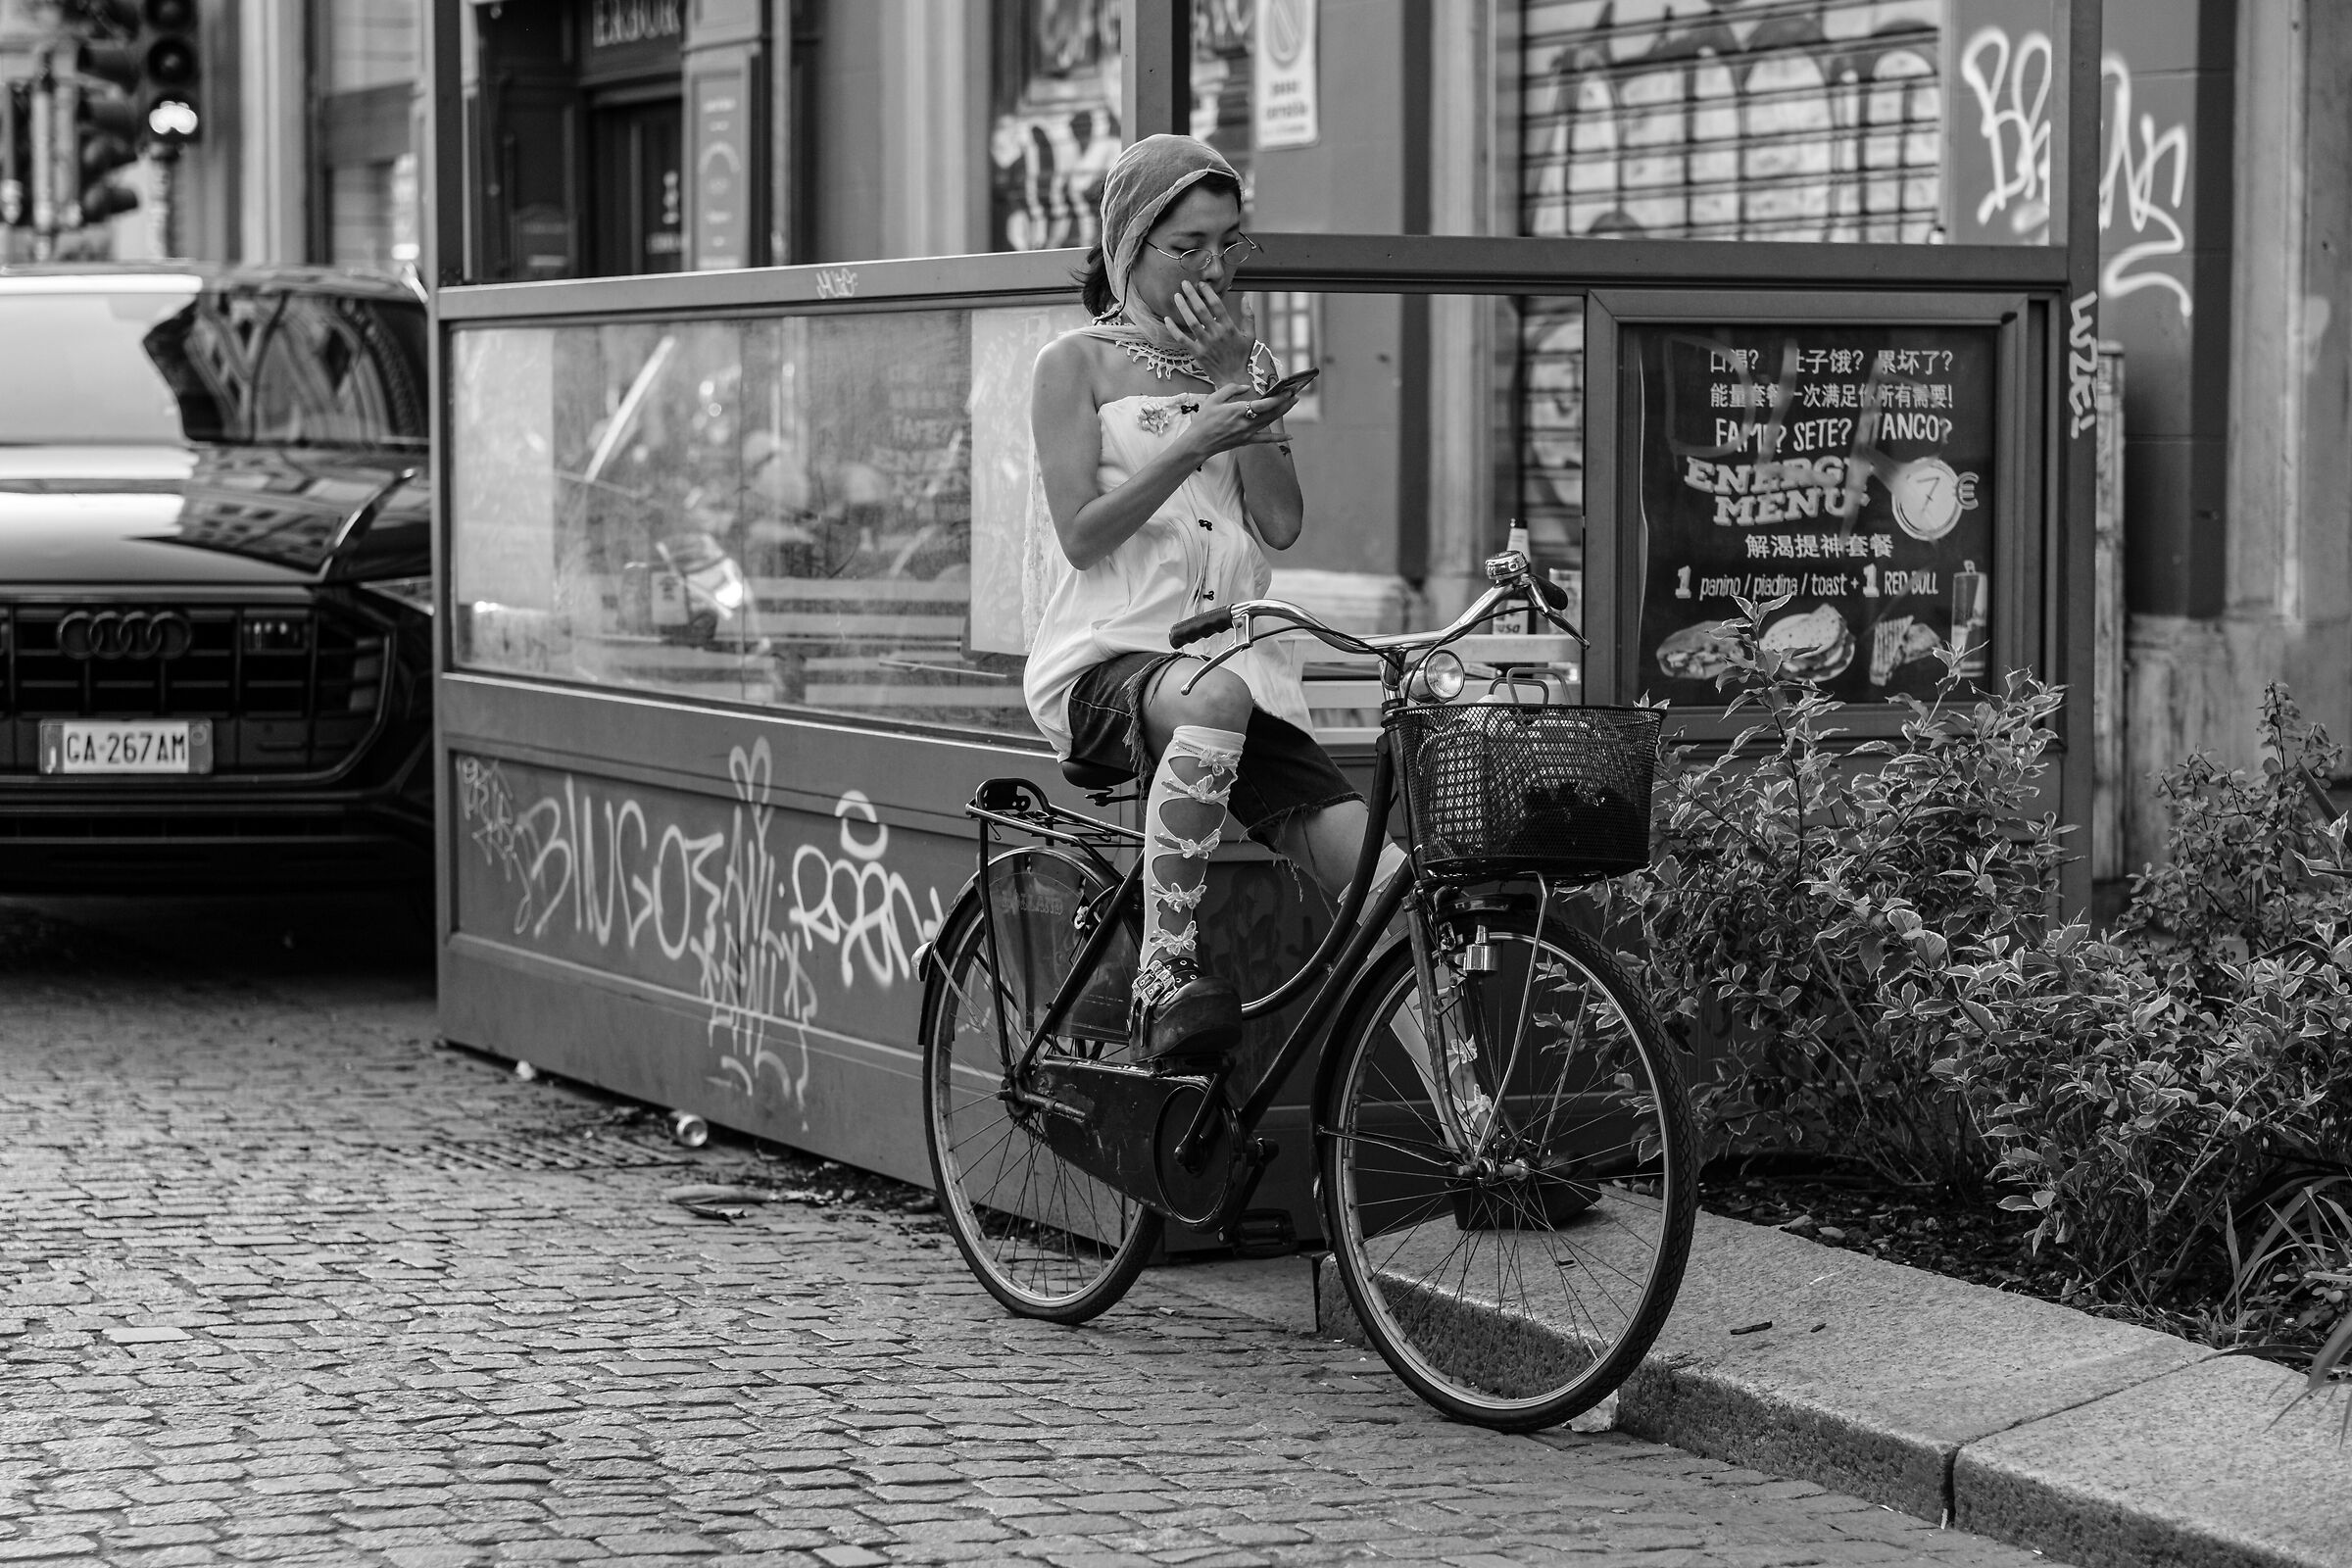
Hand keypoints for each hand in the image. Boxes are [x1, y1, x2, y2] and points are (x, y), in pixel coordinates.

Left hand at [1167, 281, 1257, 384]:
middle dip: (1192, 295)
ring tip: (1176, 296)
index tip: (1201, 284)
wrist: (1232, 378)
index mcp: (1229, 328)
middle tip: (1184, 283)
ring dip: (1183, 308)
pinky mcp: (1197, 353)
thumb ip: (1249, 316)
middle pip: (1202, 311)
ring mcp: (1206, 344)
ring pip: (1191, 322)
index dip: (1208, 293)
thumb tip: (1246, 297)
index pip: (1217, 305)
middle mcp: (1217, 334)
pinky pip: (1182, 339)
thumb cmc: (1241, 356)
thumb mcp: (1251, 336)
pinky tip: (1167, 319)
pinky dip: (1173, 329)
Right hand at [1177, 382, 1306, 459]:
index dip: (1278, 398)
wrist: (1198, 443)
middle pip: (1271, 412)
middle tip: (1295, 394)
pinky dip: (1279, 438)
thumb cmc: (1204, 420)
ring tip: (1292, 403)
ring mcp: (1247, 433)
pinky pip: (1265, 439)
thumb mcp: (1214, 398)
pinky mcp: (1246, 441)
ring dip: (1283, 412)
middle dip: (1285, 403)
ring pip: (1270, 422)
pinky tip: (1290, 436)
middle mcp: (1246, 423)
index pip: (1264, 404)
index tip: (1287, 390)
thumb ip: (1231, 389)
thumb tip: (1246, 388)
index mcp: (1238, 410)